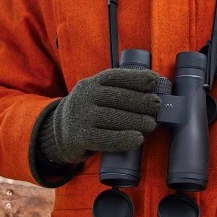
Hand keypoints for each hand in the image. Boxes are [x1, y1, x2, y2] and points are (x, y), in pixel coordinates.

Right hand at [38, 67, 161, 164]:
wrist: (60, 132)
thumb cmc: (90, 111)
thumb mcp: (98, 94)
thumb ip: (119, 90)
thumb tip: (154, 89)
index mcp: (92, 83)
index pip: (116, 77)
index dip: (136, 77)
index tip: (154, 81)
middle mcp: (85, 97)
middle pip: (117, 97)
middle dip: (141, 101)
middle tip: (156, 106)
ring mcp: (80, 117)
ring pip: (113, 118)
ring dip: (136, 121)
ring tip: (151, 124)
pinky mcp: (79, 137)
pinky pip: (105, 139)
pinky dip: (124, 139)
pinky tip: (138, 139)